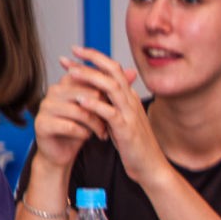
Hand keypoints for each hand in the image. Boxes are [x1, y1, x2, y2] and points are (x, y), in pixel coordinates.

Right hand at [30, 72, 111, 168]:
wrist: (63, 151)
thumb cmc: (81, 126)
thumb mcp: (100, 107)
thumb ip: (113, 88)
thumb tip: (133, 71)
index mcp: (66, 83)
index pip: (90, 78)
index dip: (106, 94)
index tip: (112, 107)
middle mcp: (53, 91)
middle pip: (88, 94)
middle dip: (103, 110)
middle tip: (109, 123)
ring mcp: (45, 106)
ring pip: (80, 110)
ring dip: (95, 124)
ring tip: (101, 132)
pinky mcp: (42, 124)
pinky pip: (70, 126)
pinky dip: (83, 133)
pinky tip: (86, 136)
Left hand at [60, 47, 166, 187]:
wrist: (151, 167)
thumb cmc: (135, 146)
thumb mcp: (123, 120)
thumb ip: (113, 105)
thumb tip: (100, 93)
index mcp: (130, 98)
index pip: (114, 70)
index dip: (95, 59)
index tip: (75, 53)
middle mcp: (132, 101)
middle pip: (113, 72)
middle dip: (91, 60)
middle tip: (70, 54)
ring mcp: (130, 114)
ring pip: (111, 88)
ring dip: (90, 78)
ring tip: (71, 73)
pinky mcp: (126, 129)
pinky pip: (110, 113)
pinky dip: (95, 105)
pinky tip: (80, 101)